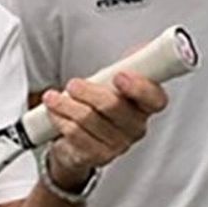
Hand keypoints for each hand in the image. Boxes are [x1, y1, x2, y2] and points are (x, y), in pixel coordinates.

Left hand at [40, 71, 167, 188]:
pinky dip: (61, 120)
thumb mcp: (113, 80)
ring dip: (67, 105)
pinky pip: (76, 135)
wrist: (82, 140)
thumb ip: (127, 64)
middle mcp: (136, 127)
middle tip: (73, 84)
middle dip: (89, 93)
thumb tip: (137, 50)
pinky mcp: (98, 156)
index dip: (139, 87)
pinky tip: (54, 111)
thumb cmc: (101, 105)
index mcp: (146, 105)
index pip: (155, 98)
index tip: (119, 76)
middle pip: (114, 107)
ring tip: (53, 97)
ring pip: (90, 121)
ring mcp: (118, 144)